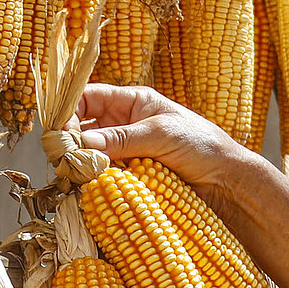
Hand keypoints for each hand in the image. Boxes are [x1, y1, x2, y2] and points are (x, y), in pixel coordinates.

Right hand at [77, 84, 249, 194]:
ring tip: (76, 176)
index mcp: (132, 102)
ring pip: (90, 155)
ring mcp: (127, 153)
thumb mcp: (160, 133)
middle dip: (70, 141)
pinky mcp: (131, 178)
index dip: (69, 111)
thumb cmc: (202, 145)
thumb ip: (121, 138)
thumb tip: (82, 143)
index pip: (87, 98)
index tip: (61, 133)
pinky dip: (95, 183)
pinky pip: (104, 178)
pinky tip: (90, 189)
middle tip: (65, 159)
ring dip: (81, 165)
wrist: (227, 181)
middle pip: (82, 128)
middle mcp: (125, 125)